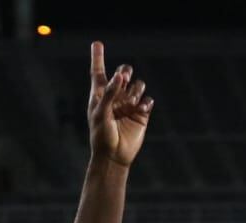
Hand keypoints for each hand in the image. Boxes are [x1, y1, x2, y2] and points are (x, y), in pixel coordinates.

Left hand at [87, 42, 152, 167]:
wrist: (114, 156)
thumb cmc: (102, 136)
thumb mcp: (101, 114)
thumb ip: (109, 94)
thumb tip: (119, 76)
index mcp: (100, 95)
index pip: (98, 72)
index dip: (98, 57)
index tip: (97, 43)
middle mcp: (115, 97)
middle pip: (123, 73)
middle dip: (125, 72)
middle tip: (124, 78)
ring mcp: (129, 104)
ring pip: (137, 85)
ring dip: (135, 90)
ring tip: (130, 104)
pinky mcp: (141, 113)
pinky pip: (147, 99)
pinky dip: (145, 102)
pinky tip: (140, 109)